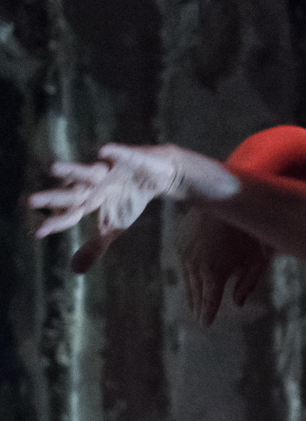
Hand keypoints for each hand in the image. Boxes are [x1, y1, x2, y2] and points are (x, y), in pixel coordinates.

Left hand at [29, 144, 217, 272]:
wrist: (158, 176)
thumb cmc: (130, 199)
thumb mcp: (114, 227)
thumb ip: (95, 245)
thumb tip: (75, 269)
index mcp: (90, 200)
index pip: (70, 213)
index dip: (57, 222)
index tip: (40, 234)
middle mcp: (94, 184)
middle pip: (73, 192)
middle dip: (55, 197)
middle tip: (32, 201)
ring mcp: (109, 170)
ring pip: (88, 171)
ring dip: (72, 170)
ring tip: (52, 168)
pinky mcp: (128, 158)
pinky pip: (120, 154)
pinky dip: (113, 153)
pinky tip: (103, 151)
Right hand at [178, 213, 270, 324]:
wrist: (226, 198)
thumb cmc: (248, 231)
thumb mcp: (256, 260)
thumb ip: (247, 283)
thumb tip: (237, 303)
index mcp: (214, 271)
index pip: (209, 299)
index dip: (207, 313)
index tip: (205, 324)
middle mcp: (194, 264)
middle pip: (196, 291)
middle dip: (198, 305)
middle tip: (199, 317)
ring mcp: (184, 252)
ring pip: (187, 278)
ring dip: (191, 291)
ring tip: (194, 304)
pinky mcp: (179, 241)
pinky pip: (183, 262)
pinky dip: (188, 272)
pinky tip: (191, 281)